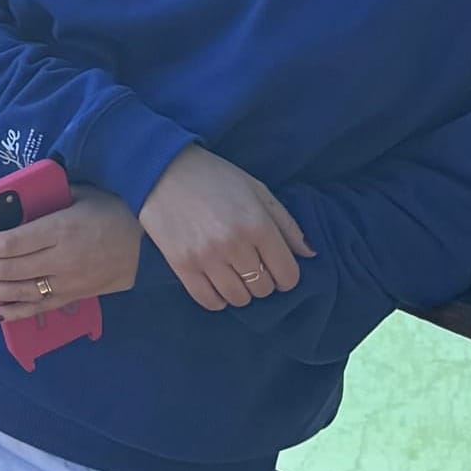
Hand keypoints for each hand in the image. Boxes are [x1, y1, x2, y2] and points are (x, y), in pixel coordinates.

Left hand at [0, 186, 140, 319]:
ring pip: (21, 292)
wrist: (147, 231)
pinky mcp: (78, 296)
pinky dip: (16, 313)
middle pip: (10, 269)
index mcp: (61, 230)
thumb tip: (4, 204)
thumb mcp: (74, 191)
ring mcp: (71, 282)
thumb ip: (40, 199)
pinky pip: (42, 308)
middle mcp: (63, 260)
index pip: (10, 244)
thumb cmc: (107, 205)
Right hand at [138, 146, 314, 310]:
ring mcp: (206, 257)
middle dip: (263, 282)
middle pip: (263, 288)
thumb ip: (286, 223)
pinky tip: (216, 284)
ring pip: (238, 297)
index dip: (287, 277)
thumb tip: (309, 255)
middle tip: (252, 268)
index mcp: (258, 225)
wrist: (161, 170)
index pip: (287, 274)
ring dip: (241, 291)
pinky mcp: (181, 264)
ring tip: (233, 276)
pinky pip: (208, 300)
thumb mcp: (256, 190)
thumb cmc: (213, 177)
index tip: (278, 271)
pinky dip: (217, 299)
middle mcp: (234, 244)